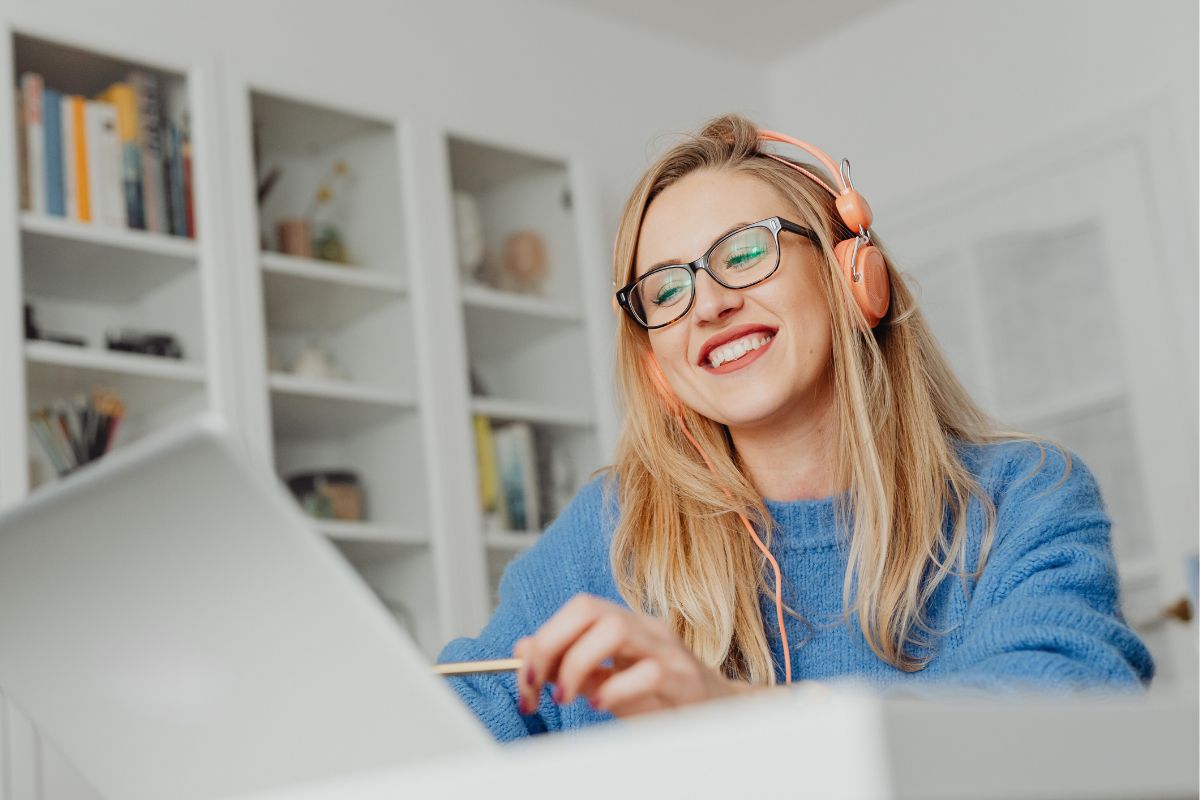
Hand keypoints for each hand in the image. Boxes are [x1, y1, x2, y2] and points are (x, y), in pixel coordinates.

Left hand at [512, 594, 752, 717]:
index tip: (525, 680)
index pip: (577, 609)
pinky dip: (614, 690)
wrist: (721, 715)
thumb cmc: (662, 698)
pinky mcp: (686, 680)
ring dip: (577, 664)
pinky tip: (601, 706)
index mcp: (626, 623)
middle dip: (551, 645)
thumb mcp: (609, 681)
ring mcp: (668, 650)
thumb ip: (571, 664)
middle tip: (537, 686)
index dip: (543, 639)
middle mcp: (646, 628)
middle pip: (589, 609)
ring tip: (567, 696)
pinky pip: (648, 672)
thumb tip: (523, 649)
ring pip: (615, 629)